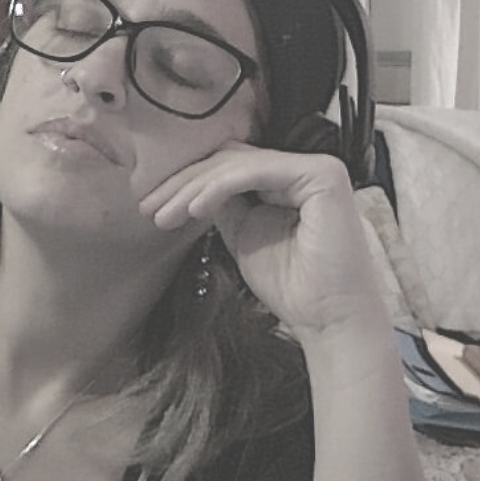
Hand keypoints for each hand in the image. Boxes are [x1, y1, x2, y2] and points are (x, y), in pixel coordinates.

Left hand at [139, 143, 386, 340]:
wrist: (329, 320)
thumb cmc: (293, 286)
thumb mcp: (243, 236)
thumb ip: (223, 206)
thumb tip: (189, 187)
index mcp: (286, 180)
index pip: (228, 166)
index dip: (187, 183)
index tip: (154, 207)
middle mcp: (302, 168)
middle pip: (228, 159)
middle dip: (183, 183)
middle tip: (150, 208)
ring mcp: (314, 168)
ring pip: (237, 163)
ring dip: (194, 187)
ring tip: (166, 214)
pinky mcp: (321, 176)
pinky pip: (256, 171)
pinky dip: (219, 187)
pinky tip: (195, 209)